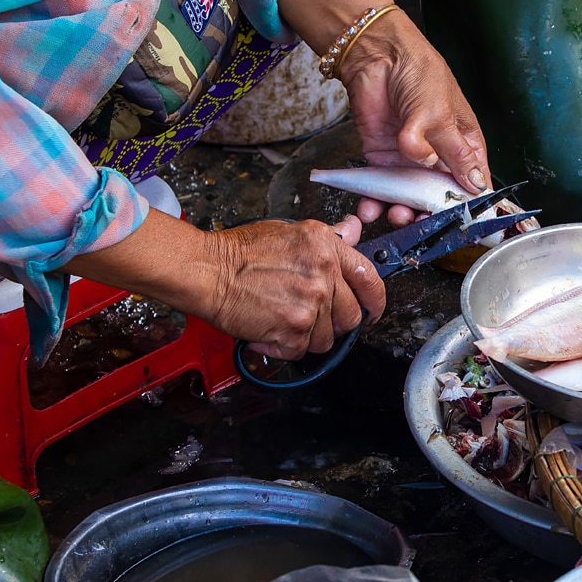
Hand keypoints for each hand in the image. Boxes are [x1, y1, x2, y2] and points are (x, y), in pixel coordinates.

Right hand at [64, 211, 384, 361]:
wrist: (206, 269)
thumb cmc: (240, 250)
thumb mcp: (292, 231)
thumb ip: (329, 237)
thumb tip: (354, 230)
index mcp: (328, 248)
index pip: (370, 279)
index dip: (375, 300)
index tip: (372, 310)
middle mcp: (324, 275)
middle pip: (351, 316)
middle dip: (335, 322)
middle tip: (312, 318)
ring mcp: (310, 305)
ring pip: (326, 338)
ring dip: (307, 336)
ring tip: (282, 320)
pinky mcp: (292, 329)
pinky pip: (301, 351)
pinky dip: (283, 347)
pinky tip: (268, 332)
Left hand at [340, 11, 489, 226]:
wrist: (378, 57)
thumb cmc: (421, 75)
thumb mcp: (442, 116)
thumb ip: (452, 153)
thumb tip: (475, 184)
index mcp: (464, 143)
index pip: (473, 180)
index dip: (469, 204)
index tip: (463, 225)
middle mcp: (439, 154)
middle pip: (439, 195)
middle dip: (431, 212)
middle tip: (423, 223)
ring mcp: (410, 158)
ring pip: (409, 196)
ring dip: (403, 210)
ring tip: (396, 215)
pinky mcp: (382, 157)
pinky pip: (380, 187)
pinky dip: (375, 200)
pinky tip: (371, 207)